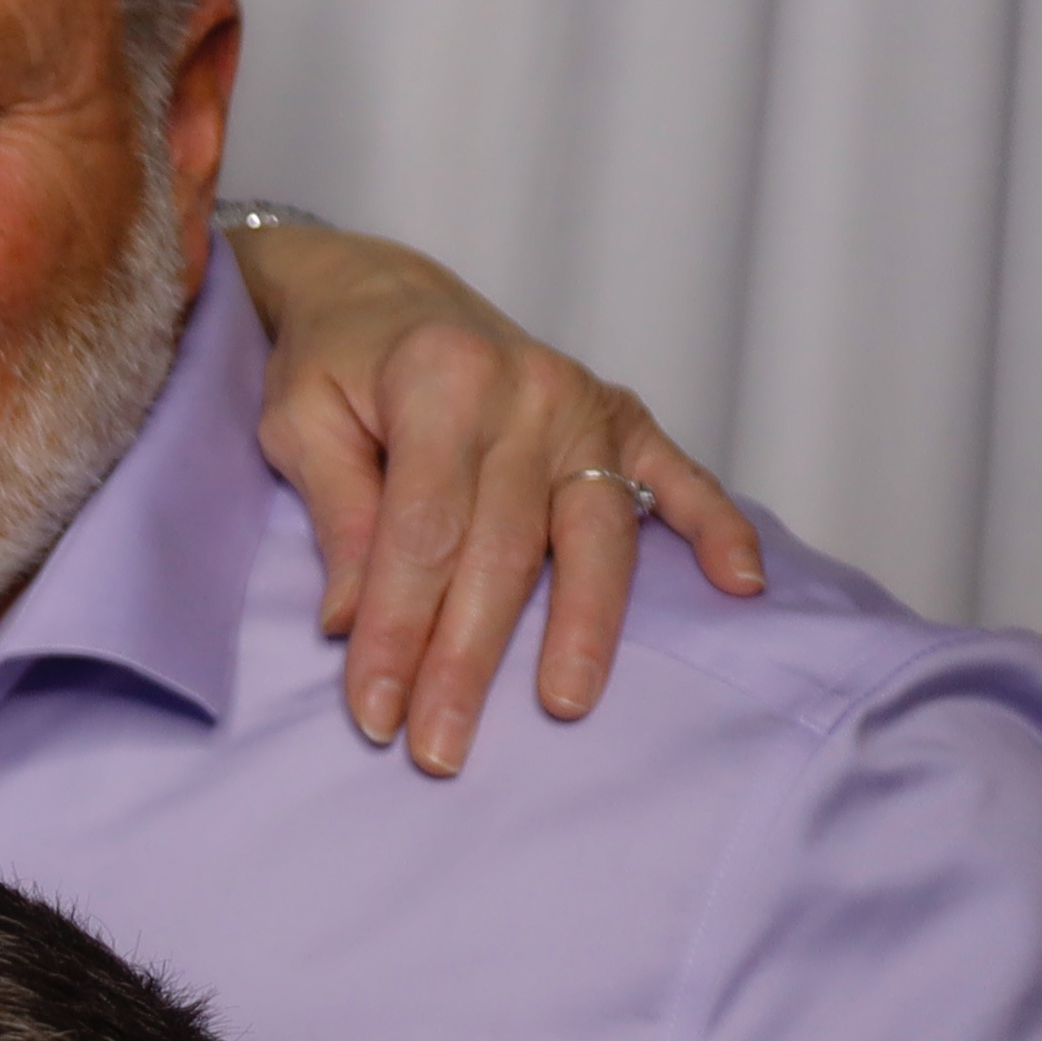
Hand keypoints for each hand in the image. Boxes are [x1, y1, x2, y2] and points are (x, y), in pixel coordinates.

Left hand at [236, 224, 762, 771]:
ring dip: (581, 629)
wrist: (385, 292)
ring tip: (564, 705)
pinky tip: (741, 584)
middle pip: (503, 551)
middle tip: (441, 748)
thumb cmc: (332, 363)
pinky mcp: (624, 418)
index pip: (421, 534)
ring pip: (593, 535)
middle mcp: (528, 392)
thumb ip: (338, 516)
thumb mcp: (300, 422)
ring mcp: (586, 406)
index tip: (375, 714)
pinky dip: (717, 527)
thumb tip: (352, 624)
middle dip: (467, 659)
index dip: (397, 631)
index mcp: (439, 381)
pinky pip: (680, 477)